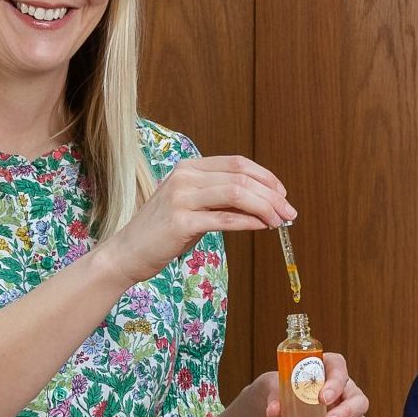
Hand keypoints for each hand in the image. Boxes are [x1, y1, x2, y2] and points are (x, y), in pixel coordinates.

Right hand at [98, 156, 293, 286]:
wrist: (128, 253)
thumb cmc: (162, 233)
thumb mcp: (192, 206)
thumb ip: (219, 198)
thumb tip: (262, 203)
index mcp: (189, 167)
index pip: (237, 163)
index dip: (265, 177)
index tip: (283, 194)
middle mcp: (185, 176)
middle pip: (241, 178)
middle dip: (272, 195)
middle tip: (289, 212)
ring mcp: (181, 197)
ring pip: (236, 194)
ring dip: (265, 208)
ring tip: (280, 222)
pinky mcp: (180, 221)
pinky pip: (224, 218)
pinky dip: (249, 221)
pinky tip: (262, 227)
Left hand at [256, 353, 369, 416]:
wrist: (274, 414)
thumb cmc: (277, 391)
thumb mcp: (271, 387)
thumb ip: (273, 395)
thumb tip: (273, 410)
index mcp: (325, 366)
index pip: (338, 367)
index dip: (335, 381)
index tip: (322, 397)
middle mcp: (341, 385)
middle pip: (356, 395)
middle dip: (345, 410)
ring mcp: (345, 406)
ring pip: (360, 414)